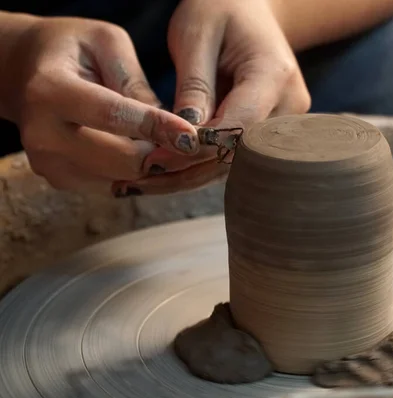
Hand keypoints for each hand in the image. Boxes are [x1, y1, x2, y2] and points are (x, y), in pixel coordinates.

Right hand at [11, 17, 207, 195]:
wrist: (26, 72)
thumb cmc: (72, 49)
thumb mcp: (107, 44)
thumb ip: (137, 83)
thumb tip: (171, 125)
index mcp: (51, 91)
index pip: (113, 116)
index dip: (158, 128)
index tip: (194, 136)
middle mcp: (43, 134)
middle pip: (120, 161)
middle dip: (163, 156)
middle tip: (195, 145)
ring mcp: (49, 163)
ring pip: (121, 180)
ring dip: (155, 169)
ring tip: (175, 147)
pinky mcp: (61, 180)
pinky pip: (114, 186)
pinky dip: (140, 176)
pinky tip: (153, 154)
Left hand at [130, 0, 310, 194]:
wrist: (250, 8)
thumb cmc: (220, 9)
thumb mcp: (195, 34)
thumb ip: (193, 85)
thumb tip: (185, 136)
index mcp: (274, 74)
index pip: (238, 126)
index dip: (197, 148)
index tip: (154, 159)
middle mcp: (290, 104)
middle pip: (239, 154)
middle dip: (189, 171)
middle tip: (140, 181)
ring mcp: (286, 120)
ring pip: (236, 162)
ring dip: (192, 174)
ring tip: (145, 181)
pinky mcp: (272, 130)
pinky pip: (236, 155)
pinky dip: (201, 164)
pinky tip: (167, 170)